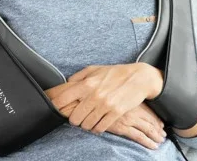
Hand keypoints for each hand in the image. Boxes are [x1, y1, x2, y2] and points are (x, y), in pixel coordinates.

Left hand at [45, 85, 166, 149]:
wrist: (138, 78)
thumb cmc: (115, 73)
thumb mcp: (95, 69)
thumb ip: (79, 76)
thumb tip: (67, 83)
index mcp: (87, 83)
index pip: (64, 99)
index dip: (57, 106)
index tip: (57, 109)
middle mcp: (95, 95)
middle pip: (74, 117)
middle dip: (74, 119)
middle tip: (77, 117)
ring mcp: (106, 105)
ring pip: (87, 125)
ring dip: (86, 125)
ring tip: (88, 120)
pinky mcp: (116, 113)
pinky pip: (100, 128)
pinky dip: (97, 128)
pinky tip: (98, 123)